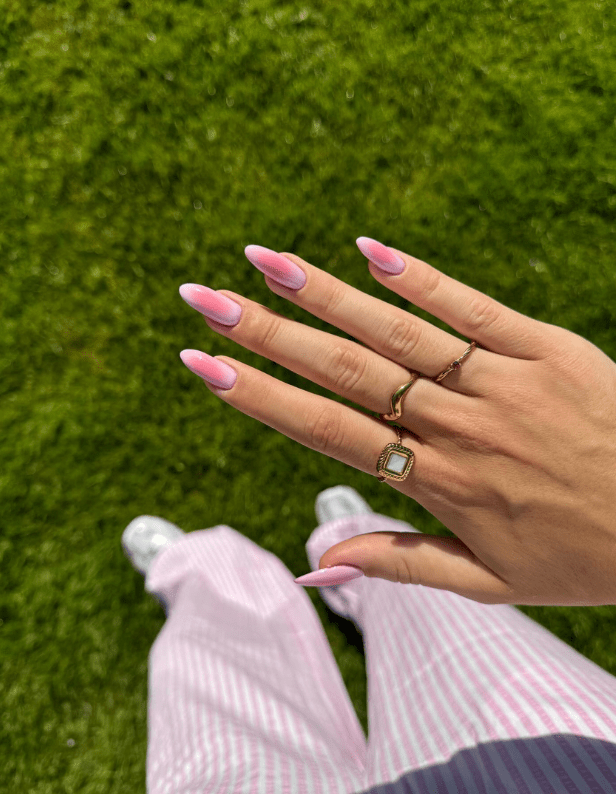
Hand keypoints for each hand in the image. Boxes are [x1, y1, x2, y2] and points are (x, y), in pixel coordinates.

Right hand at [179, 238, 615, 606]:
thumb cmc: (582, 559)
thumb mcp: (489, 584)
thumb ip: (398, 566)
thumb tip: (314, 569)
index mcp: (438, 485)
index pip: (328, 433)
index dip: (261, 397)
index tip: (204, 366)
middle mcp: (457, 428)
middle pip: (345, 372)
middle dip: (265, 333)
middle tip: (202, 297)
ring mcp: (501, 383)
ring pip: (398, 334)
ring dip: (326, 294)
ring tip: (264, 261)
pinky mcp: (545, 349)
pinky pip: (473, 308)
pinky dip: (421, 279)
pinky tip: (369, 248)